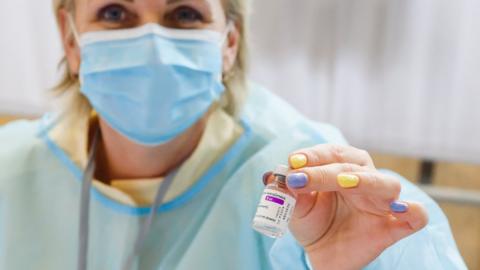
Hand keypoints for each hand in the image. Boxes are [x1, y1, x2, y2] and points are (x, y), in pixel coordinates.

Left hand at [264, 144, 427, 269]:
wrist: (323, 254)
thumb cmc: (313, 222)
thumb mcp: (296, 208)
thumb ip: (290, 192)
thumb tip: (275, 178)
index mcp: (342, 167)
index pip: (331, 153)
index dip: (313, 155)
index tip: (292, 162)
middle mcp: (365, 179)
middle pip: (353, 166)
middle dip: (325, 171)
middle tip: (300, 177)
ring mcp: (382, 203)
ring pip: (385, 184)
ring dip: (365, 181)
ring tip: (344, 183)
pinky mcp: (394, 226)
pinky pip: (416, 216)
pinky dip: (412, 211)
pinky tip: (398, 210)